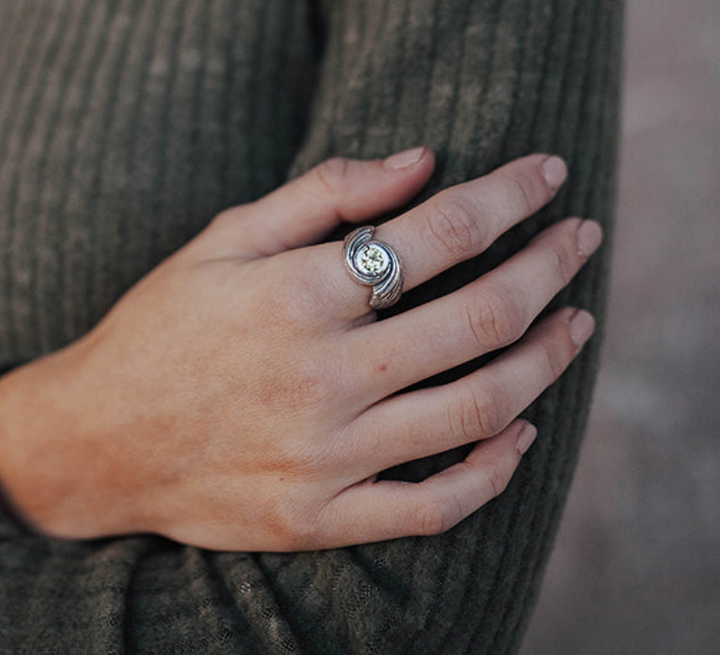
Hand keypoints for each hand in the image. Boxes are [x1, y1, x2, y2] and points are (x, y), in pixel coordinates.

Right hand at [0, 149, 600, 550]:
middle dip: (549, 267)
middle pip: (480, 318)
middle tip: (582, 241)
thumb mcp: (222, 240)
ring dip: (545, 362)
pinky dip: (493, 473)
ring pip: (478, 411)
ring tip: (576, 326)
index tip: (546, 178)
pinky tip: (523, 433)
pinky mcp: (320, 519)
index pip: (439, 233)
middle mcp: (321, 379)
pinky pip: (433, 507)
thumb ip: (322, 195)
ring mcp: (325, 459)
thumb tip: (421, 163)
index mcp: (296, 298)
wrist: (98, 442)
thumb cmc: (161, 328)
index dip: (508, 196)